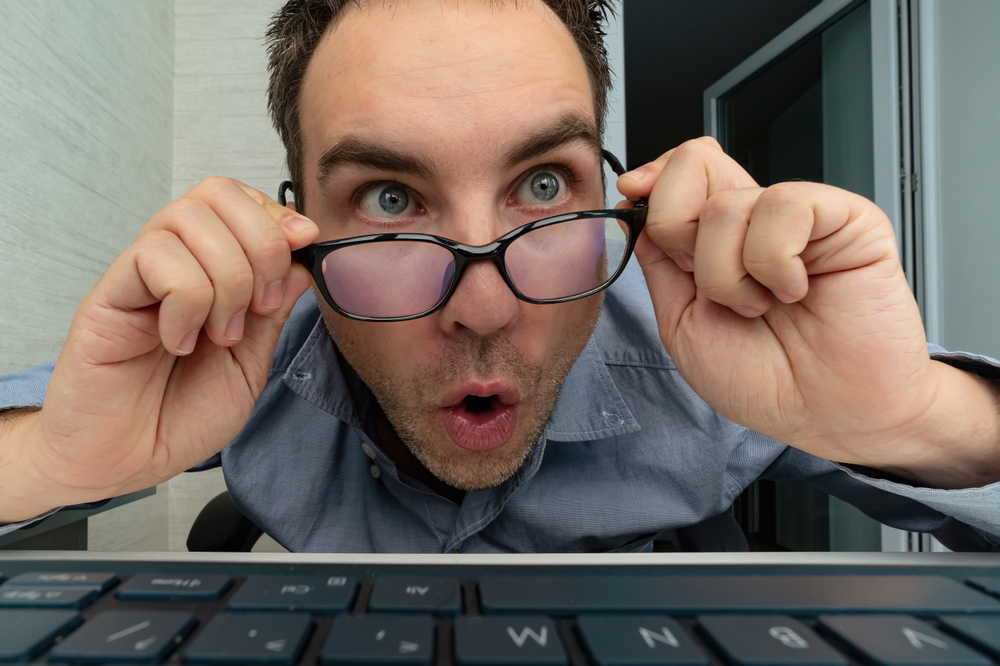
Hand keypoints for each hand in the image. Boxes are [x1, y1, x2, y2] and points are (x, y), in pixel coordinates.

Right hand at [5, 178, 317, 520]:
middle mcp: (175, 262)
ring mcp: (140, 275)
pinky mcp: (109, 294)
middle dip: (261, 244)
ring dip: (227, 278)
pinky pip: (156, 258)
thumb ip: (274, 310)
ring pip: (189, 219)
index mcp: (212, 271)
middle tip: (260, 306)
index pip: (241, 200)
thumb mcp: (251, 362)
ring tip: (219, 334)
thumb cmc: (181, 416)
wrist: (127, 461)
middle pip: (217, 192)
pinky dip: (187, 301)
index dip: (277, 216)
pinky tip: (180, 341)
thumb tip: (303, 258)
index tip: (301, 250)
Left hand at [618, 137, 999, 487]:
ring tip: (762, 305)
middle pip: (694, 163)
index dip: (651, 181)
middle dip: (677, 229)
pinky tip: (794, 290)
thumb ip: (658, 261)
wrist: (827, 416)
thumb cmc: (765, 380)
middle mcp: (755, 219)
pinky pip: (783, 208)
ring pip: (726, 204)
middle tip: (706, 283)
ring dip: (728, 274)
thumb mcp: (683, 322)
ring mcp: (800, 216)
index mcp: (716, 239)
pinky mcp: (845, 218)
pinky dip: (774, 263)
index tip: (634, 197)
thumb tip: (636, 203)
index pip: (678, 174)